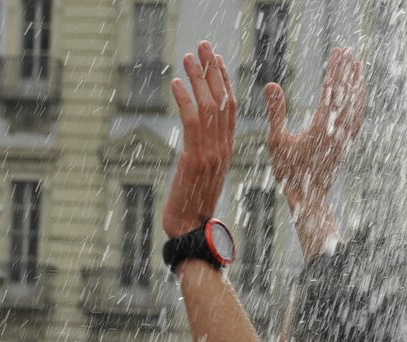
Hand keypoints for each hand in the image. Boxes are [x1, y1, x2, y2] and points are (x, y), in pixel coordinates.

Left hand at [163, 41, 236, 238]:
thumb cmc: (192, 207)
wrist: (190, 231)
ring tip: (187, 56)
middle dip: (212, 69)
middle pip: (223, 100)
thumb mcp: (202, 176)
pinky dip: (184, 99)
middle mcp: (223, 149)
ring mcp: (211, 154)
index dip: (224, 81)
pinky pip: (192, 121)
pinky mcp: (195, 159)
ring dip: (197, 78)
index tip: (215, 60)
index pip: (231, 108)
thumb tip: (196, 140)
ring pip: (209, 106)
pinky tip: (175, 83)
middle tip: (203, 46)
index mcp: (227, 151)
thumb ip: (204, 155)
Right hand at [265, 47, 364, 207]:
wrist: (308, 199)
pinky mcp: (346, 144)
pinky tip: (359, 94)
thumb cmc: (289, 172)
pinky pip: (356, 118)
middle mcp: (338, 131)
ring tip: (358, 65)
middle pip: (347, 94)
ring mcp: (345, 138)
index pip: (331, 91)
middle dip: (348, 71)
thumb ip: (276, 112)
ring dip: (356, 83)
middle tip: (349, 51)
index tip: (338, 51)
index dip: (335, 69)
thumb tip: (271, 85)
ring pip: (355, 105)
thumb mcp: (276, 141)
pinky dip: (359, 102)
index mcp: (321, 128)